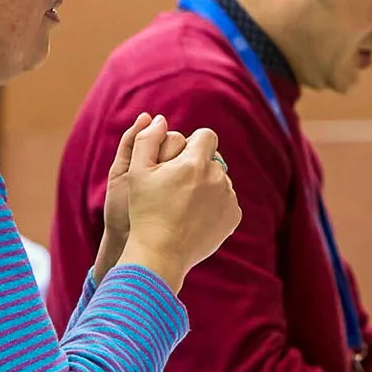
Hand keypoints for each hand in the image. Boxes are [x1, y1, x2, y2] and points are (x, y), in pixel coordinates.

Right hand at [121, 119, 240, 292]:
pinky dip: (214, 205)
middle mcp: (218, 177)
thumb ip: (147, 139)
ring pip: (220, 180)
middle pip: (214, 159)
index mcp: (196, 163)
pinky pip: (226, 201)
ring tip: (184, 204)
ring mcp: (228, 198)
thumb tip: (160, 119)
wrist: (161, 251)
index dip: (192, 145)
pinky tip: (195, 217)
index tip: (179, 160)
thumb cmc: (145, 210)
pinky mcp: (234, 216)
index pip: (206, 136)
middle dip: (198, 166)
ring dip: (207, 185)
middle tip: (177, 186)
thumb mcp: (136, 171)